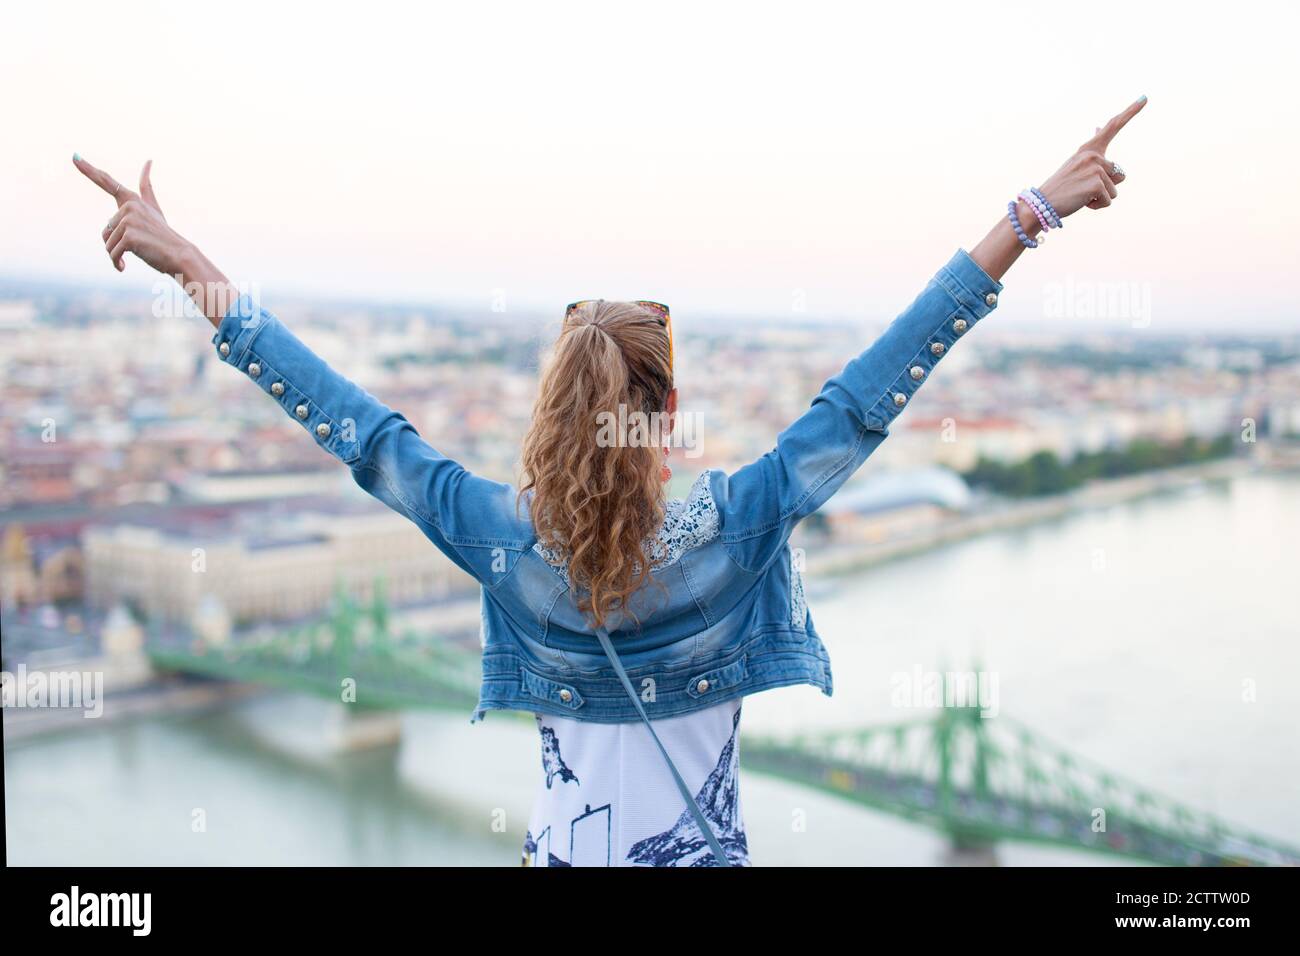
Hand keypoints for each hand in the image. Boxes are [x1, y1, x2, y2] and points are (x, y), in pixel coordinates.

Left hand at [73, 155, 191, 273]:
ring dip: (117, 254)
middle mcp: (130, 206)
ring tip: (138, 254)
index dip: (88, 169)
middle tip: (137, 247)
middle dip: (116, 243)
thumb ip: (146, 187)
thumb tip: (148, 160)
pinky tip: (123, 267)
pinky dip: (116, 262)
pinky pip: (112, 253)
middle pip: (106, 229)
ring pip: (108, 243)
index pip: (106, 181)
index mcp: (132, 199)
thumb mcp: (154, 208)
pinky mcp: (129, 236)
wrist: (179, 255)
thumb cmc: (164, 235)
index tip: (74, 157)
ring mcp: (129, 220)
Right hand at [1037, 96, 1146, 218]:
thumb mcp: (1076, 163)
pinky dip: (1097, 206)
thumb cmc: (1060, 186)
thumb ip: (1093, 148)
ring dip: (1100, 197)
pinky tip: (1081, 202)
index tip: (1145, 97)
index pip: (1112, 126)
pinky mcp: (1097, 184)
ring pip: (1114, 189)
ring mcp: (1095, 169)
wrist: (1041, 204)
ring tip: (1079, 195)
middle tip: (1082, 189)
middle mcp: (1093, 155)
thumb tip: (1099, 126)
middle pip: (1119, 174)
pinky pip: (1109, 200)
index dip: (1131, 111)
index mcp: (1088, 149)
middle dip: (1106, 186)